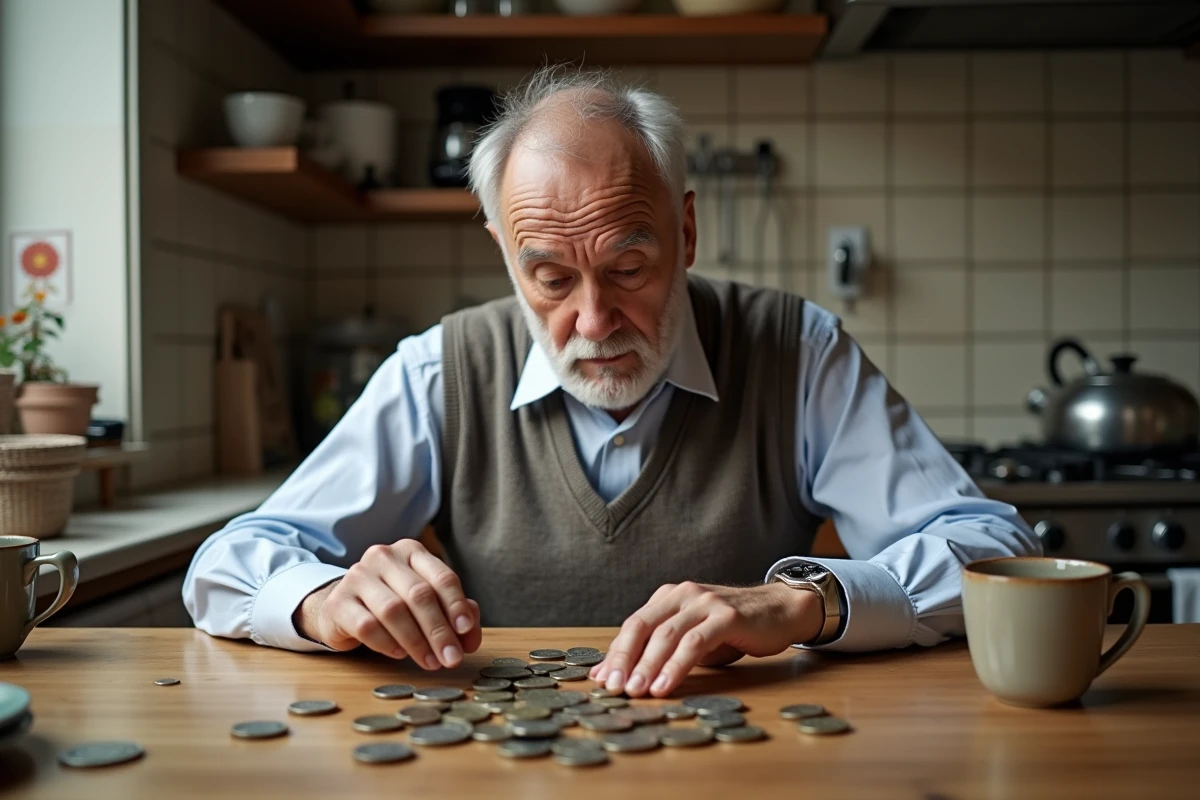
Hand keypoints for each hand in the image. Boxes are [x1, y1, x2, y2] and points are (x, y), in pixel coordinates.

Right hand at [293, 539, 481, 669]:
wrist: (344, 608)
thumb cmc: (392, 603)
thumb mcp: (426, 603)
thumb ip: (453, 614)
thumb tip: (470, 637)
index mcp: (411, 551)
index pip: (442, 576)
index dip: (457, 605)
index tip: (465, 630)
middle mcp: (383, 557)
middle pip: (419, 594)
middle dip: (439, 630)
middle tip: (451, 658)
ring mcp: (357, 576)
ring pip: (393, 610)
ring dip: (416, 641)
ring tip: (430, 661)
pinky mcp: (338, 602)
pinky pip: (367, 626)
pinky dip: (388, 643)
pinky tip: (399, 653)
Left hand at [589, 581, 823, 697]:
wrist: (779, 610)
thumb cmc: (732, 628)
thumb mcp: (692, 637)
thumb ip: (663, 651)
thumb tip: (627, 676)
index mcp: (669, 597)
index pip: (634, 625)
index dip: (615, 652)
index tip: (601, 680)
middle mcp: (682, 594)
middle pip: (642, 627)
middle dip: (624, 659)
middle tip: (612, 687)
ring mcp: (704, 602)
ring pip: (666, 636)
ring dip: (647, 666)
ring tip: (635, 691)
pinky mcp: (726, 616)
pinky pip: (694, 643)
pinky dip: (675, 666)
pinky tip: (665, 686)